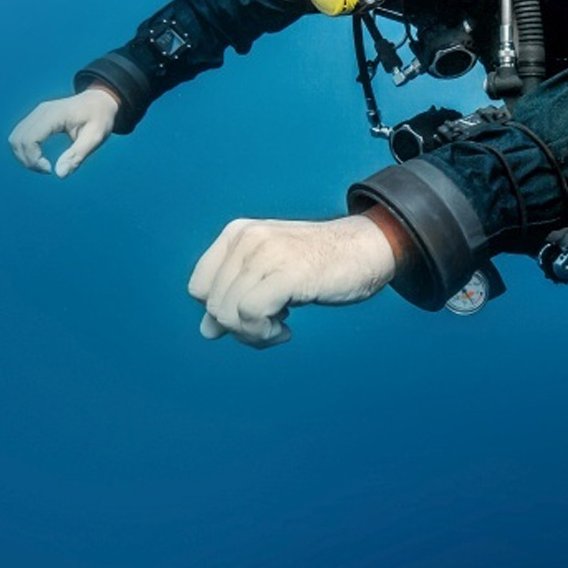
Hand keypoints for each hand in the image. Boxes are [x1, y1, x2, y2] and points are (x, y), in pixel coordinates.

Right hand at [8, 86, 119, 176]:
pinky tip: (40, 156)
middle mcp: (41, 111)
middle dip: (27, 160)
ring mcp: (36, 113)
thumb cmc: (100, 118)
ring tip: (43, 165)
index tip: (49, 169)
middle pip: (17, 140)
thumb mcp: (95, 138)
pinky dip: (25, 150)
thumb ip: (77, 156)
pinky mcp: (36, 118)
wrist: (100, 100)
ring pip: (15, 138)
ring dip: (23, 156)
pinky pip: (21, 135)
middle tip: (47, 169)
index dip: (33, 159)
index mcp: (55, 115)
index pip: (29, 139)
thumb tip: (59, 174)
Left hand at [188, 215, 396, 348]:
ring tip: (279, 328)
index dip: (220, 311)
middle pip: (212, 304)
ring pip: (229, 313)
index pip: (198, 286)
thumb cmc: (322, 264)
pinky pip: (251, 315)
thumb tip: (207, 331)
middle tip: (271, 327)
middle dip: (238, 328)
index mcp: (237, 234)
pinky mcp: (286, 272)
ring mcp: (266, 252)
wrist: (369, 248)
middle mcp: (246, 238)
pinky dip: (265, 333)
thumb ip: (237, 296)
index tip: (251, 316)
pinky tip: (286, 330)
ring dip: (253, 334)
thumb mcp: (270, 276)